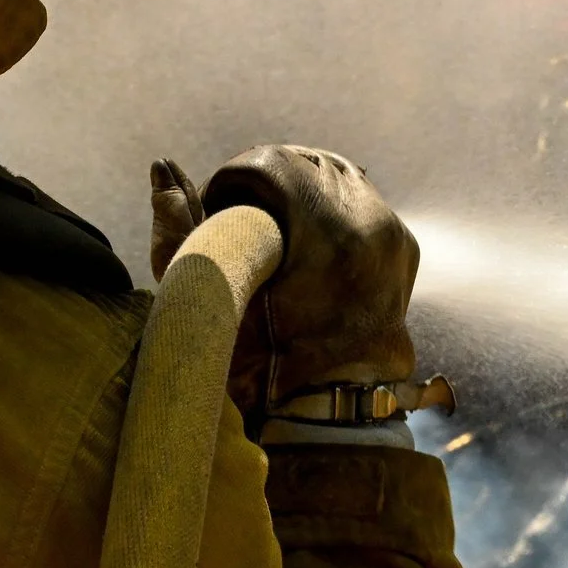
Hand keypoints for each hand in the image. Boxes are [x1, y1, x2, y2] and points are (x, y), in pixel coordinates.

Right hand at [149, 146, 419, 425]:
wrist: (330, 404)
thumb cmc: (258, 361)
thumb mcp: (207, 295)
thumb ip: (178, 228)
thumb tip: (163, 168)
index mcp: (323, 229)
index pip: (271, 163)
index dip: (237, 178)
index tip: (223, 203)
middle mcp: (366, 221)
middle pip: (308, 162)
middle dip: (272, 179)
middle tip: (247, 210)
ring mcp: (391, 232)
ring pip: (339, 175)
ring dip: (305, 187)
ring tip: (279, 220)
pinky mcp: (404, 245)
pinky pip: (365, 201)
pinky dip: (336, 207)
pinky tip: (312, 233)